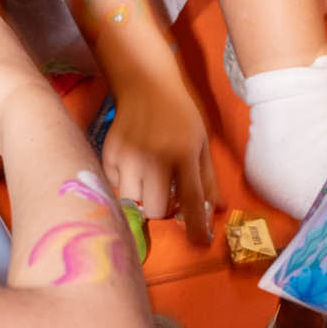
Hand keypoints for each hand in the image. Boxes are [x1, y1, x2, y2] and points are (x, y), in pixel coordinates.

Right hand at [102, 80, 216, 244]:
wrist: (145, 83)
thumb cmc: (179, 114)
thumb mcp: (201, 142)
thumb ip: (208, 179)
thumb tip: (217, 211)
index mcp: (183, 154)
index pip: (191, 202)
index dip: (196, 228)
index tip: (200, 244)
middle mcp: (154, 158)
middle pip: (157, 211)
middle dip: (164, 211)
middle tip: (168, 196)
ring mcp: (128, 157)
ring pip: (133, 203)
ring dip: (144, 199)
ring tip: (149, 180)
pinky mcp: (109, 154)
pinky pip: (117, 186)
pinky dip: (127, 183)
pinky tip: (134, 164)